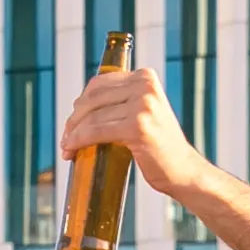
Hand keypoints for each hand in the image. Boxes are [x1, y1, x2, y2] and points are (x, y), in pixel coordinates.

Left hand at [59, 68, 211, 196]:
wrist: (184, 171)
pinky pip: (96, 131)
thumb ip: (122, 103)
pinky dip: (78, 141)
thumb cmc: (160, 148)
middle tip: (66, 137)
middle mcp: (145, 86)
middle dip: (73, 119)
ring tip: (67, 147)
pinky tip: (70, 150)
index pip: (100, 83)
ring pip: (92, 116)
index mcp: (146, 77)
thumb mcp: (144, 113)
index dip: (81, 103)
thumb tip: (82, 107)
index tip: (72, 122)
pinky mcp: (137, 126)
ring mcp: (143, 105)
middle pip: (93, 98)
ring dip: (72, 133)